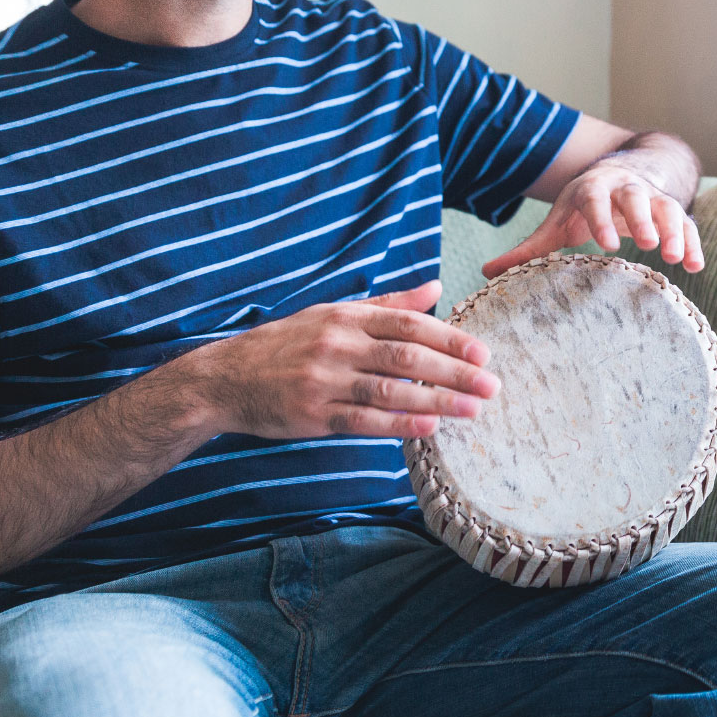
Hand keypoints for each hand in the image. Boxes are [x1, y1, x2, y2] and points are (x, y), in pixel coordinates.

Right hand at [173, 280, 498, 439]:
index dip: (448, 338)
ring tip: (471, 410)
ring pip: (389, 391)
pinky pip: (362, 421)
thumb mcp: (333, 313)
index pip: (407, 324)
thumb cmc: (288, 344)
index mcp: (346, 317)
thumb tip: (436, 287)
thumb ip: (387, 304)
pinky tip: (429, 429)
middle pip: (406, 357)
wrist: (226, 378)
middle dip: (453, 373)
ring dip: (435, 401)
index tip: (482, 353)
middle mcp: (337, 345)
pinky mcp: (311, 415)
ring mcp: (323, 381)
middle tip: (490, 385)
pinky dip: (398, 425)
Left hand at [484, 161, 704, 277]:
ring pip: (667, 208)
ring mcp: (653, 197)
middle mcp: (626, 188)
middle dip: (643, 219)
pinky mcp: (673, 209)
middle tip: (647, 244)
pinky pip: (687, 223)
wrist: (621, 173)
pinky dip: (693, 242)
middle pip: (637, 198)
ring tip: (677, 259)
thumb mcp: (558, 222)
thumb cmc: (583, 206)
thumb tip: (487, 273)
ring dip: (673, 231)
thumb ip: (529, 248)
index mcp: (593, 189)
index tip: (605, 245)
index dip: (601, 220)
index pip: (596, 201)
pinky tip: (696, 267)